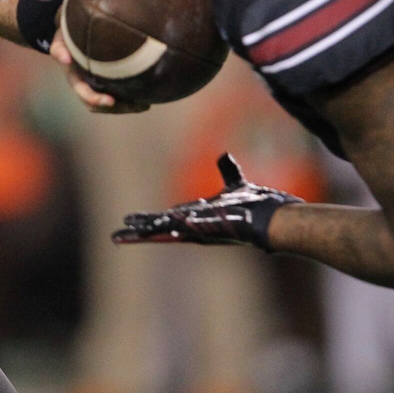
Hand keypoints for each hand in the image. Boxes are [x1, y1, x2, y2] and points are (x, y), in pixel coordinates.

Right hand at [50, 29, 148, 113]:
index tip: (111, 100)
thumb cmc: (69, 36)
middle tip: (139, 106)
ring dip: (127, 107)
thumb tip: (64, 59)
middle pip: (101, 105)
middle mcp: (87, 85)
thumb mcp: (61, 39)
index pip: (84, 93)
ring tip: (144, 104)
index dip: (95, 99)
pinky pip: (119, 96)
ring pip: (112, 104)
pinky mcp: (109, 82)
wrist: (75, 33)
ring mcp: (98, 85)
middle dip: (118, 108)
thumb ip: (59, 48)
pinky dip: (130, 100)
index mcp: (75, 78)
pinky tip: (144, 97)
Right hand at [112, 154, 302, 250]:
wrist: (277, 220)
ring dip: (146, 233)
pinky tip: (155, 230)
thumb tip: (223, 156)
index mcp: (200, 217)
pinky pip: (187, 229)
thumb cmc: (259, 207)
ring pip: (168, 230)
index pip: (168, 217)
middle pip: (161, 228)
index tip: (129, 221)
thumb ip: (229, 173)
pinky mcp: (212, 228)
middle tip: (116, 235)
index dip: (148, 219)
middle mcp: (198, 226)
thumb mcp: (238, 186)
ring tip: (123, 236)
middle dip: (139, 231)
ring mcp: (204, 229)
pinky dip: (171, 229)